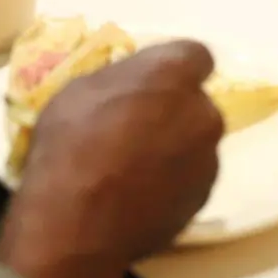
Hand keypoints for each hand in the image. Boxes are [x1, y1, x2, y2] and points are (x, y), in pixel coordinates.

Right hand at [0, 41, 222, 277]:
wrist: (75, 223)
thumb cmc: (70, 144)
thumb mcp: (79, 90)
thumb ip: (120, 80)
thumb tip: (132, 84)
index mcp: (173, 74)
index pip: (195, 55)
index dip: (172, 68)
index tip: (148, 82)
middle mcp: (202, 112)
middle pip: (195, 103)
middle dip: (172, 108)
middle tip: (135, 124)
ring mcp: (207, 160)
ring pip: (194, 142)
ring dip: (172, 146)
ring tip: (132, 167)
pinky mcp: (202, 200)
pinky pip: (189, 179)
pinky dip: (171, 180)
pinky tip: (137, 193)